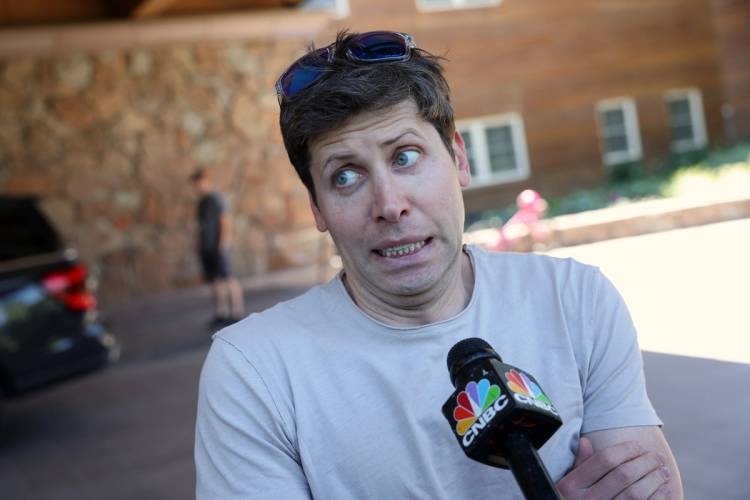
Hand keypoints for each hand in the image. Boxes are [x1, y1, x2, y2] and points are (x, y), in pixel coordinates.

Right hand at [557, 437, 671, 498]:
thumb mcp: (567, 483)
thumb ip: (579, 464)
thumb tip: (586, 441)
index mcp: (572, 485)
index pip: (605, 459)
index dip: (626, 449)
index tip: (638, 445)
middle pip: (624, 474)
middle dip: (645, 462)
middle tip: (657, 456)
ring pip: (637, 493)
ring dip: (655, 479)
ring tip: (663, 471)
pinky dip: (658, 497)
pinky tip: (663, 489)